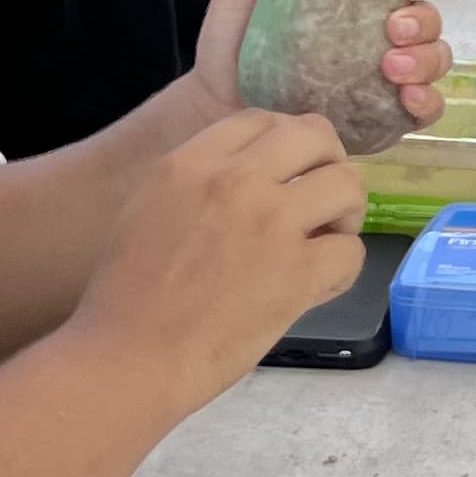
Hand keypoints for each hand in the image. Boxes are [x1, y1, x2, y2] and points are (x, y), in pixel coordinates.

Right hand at [71, 108, 372, 418]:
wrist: (128, 357)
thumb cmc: (125, 295)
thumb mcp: (148, 208)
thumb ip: (198, 182)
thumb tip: (252, 176)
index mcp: (192, 162)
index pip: (263, 119)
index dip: (286, 144)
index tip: (289, 172)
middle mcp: (236, 180)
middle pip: (315, 135)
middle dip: (328, 163)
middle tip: (320, 200)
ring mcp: (271, 223)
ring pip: (347, 185)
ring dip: (345, 212)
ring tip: (326, 240)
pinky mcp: (297, 272)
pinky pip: (351, 251)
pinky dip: (342, 268)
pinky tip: (319, 283)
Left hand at [191, 0, 448, 125]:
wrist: (216, 103)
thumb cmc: (233, 38)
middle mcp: (381, 35)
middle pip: (428, 17)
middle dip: (421, 20)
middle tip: (391, 31)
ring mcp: (387, 78)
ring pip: (435, 59)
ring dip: (426, 59)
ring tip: (390, 69)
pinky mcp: (385, 118)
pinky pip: (426, 109)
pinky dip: (429, 101)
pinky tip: (407, 99)